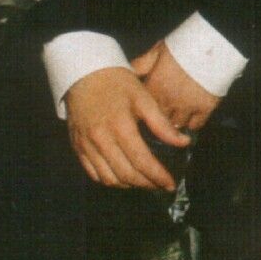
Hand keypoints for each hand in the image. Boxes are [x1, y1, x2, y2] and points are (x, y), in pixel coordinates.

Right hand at [65, 65, 186, 190]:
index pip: (142, 161)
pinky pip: (93, 173)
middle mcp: (100, 140)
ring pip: (108, 178)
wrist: (84, 74)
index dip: (158, 176)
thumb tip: (183, 142)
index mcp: (120, 127)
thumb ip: (161, 124)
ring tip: (144, 182)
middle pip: (126, 174)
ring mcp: (86, 145)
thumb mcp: (143, 98)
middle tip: (161, 185)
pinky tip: (123, 177)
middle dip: (146, 184)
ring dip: (128, 185)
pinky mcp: (77, 146)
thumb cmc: (117, 83)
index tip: (170, 184)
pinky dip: (109, 180)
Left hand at [132, 40, 218, 134]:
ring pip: (176, 125)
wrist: (214, 47)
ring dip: (174, 122)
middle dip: (157, 119)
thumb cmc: (185, 46)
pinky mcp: (205, 107)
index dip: (141, 111)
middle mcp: (168, 100)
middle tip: (160, 116)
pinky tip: (191, 118)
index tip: (143, 111)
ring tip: (175, 117)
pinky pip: (196, 125)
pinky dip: (192, 124)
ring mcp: (187, 105)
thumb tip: (127, 71)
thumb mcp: (158, 50)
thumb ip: (142, 64)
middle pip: (157, 120)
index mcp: (154, 87)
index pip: (140, 109)